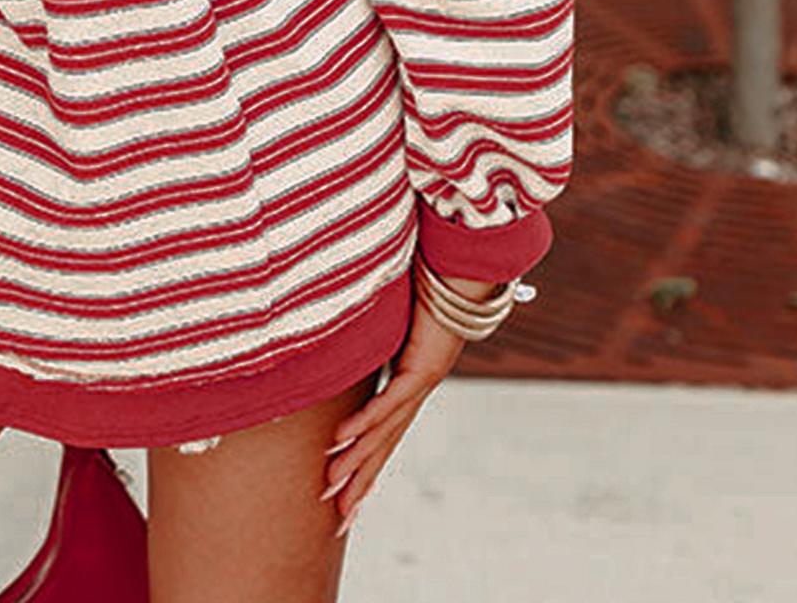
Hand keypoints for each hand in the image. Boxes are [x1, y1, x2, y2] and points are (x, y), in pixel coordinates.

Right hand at [320, 273, 503, 535]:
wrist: (464, 275)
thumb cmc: (426, 291)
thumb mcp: (388, 321)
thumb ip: (369, 334)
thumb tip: (341, 331)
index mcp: (408, 388)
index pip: (383, 438)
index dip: (364, 471)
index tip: (345, 500)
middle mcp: (415, 395)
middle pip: (383, 450)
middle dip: (360, 486)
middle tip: (337, 520)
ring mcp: (420, 385)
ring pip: (384, 434)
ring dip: (356, 463)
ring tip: (332, 490)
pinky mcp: (423, 369)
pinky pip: (388, 401)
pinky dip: (365, 422)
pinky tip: (341, 441)